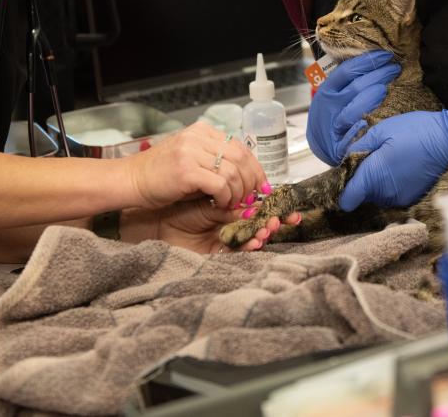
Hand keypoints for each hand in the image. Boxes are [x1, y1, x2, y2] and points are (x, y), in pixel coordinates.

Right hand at [124, 122, 268, 209]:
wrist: (131, 180)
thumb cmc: (160, 174)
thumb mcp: (191, 158)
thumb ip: (214, 159)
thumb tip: (246, 175)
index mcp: (202, 130)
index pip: (241, 146)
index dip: (255, 168)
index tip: (261, 185)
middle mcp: (199, 137)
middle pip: (242, 157)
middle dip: (252, 181)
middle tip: (252, 198)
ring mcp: (192, 152)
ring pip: (233, 171)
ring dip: (239, 192)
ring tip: (234, 203)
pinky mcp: (186, 170)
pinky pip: (220, 184)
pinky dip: (226, 197)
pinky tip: (221, 203)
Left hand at [154, 200, 301, 253]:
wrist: (155, 218)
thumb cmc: (178, 202)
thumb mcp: (207, 193)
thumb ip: (229, 195)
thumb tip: (254, 197)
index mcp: (234, 205)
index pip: (261, 206)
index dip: (277, 207)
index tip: (291, 206)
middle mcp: (233, 222)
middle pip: (262, 223)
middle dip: (276, 221)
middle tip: (287, 219)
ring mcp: (227, 238)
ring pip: (253, 237)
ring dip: (264, 233)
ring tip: (269, 229)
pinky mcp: (217, 253)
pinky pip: (238, 252)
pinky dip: (248, 247)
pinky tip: (255, 241)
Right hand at [307, 50, 400, 166]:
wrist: (322, 142)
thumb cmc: (333, 113)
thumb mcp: (333, 94)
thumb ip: (348, 80)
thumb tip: (374, 60)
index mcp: (327, 90)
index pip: (348, 70)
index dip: (368, 61)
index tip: (386, 55)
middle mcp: (329, 106)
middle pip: (356, 87)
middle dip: (378, 75)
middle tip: (395, 68)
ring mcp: (334, 126)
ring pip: (355, 110)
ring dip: (373, 97)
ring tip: (387, 88)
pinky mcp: (339, 145)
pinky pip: (354, 135)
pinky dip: (364, 126)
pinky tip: (377, 118)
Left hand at [339, 109, 447, 210]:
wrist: (447, 140)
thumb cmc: (413, 131)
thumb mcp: (380, 130)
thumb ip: (358, 147)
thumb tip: (345, 158)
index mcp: (373, 176)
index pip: (347, 200)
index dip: (343, 190)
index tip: (347, 176)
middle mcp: (384, 193)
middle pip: (362, 196)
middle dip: (362, 181)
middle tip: (371, 159)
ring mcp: (399, 198)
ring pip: (377, 196)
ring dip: (377, 183)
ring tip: (387, 161)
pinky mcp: (411, 198)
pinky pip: (391, 195)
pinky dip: (391, 185)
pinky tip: (399, 167)